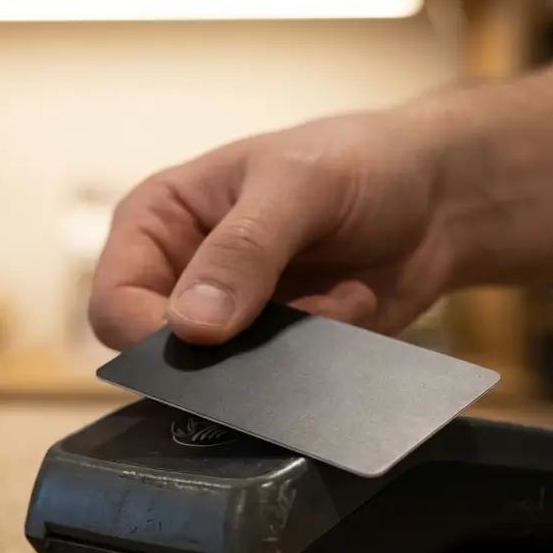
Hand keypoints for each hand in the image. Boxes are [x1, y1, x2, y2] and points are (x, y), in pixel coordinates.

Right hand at [88, 110, 458, 349]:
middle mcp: (178, 278)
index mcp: (156, 224)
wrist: (438, 198)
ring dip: (284, 352)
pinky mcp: (272, 357)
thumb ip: (242, 251)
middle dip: (229, 349)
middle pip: (158, 355)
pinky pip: (274, 389)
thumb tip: (190, 325)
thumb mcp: (298, 186)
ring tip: (338, 297)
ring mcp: (226, 324)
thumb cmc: (358, 163)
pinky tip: (351, 306)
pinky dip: (318, 357)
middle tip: (293, 316)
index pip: (114, 303)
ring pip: (218, 382)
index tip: (211, 338)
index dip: (149, 332)